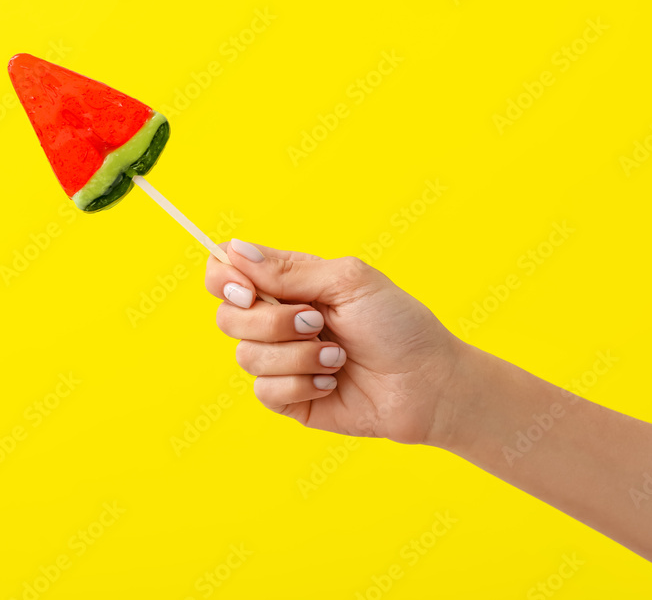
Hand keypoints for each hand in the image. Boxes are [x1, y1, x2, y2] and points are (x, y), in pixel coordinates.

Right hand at [204, 239, 465, 445]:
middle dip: (272, 321)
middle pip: (228, 317)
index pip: (226, 271)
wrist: (428, 383)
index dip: (223, 277)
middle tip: (318, 321)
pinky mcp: (289, 399)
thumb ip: (288, 270)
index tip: (248, 289)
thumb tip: (234, 251)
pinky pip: (265, 392)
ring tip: (338, 356)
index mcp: (289, 284)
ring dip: (297, 355)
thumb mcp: (348, 282)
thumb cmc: (398, 325)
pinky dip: (302, 384)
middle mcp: (279, 320)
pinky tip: (332, 382)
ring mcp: (281, 361)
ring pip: (246, 356)